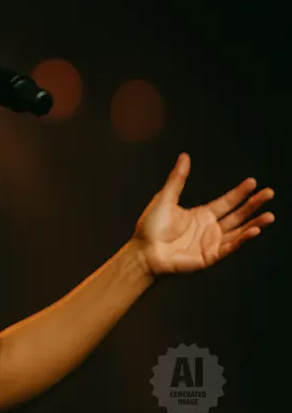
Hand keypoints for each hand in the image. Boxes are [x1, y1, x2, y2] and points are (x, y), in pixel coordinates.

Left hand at [132, 153, 275, 275]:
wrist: (143, 252)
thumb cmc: (150, 227)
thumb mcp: (165, 198)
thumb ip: (177, 178)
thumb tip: (184, 156)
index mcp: (201, 214)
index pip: (227, 202)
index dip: (240, 193)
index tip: (253, 182)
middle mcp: (209, 228)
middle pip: (237, 214)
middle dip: (253, 204)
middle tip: (269, 193)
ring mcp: (211, 243)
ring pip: (238, 231)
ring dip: (254, 223)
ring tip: (270, 215)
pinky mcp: (209, 256)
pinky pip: (229, 247)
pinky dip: (242, 239)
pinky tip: (254, 230)